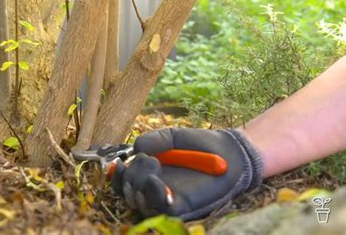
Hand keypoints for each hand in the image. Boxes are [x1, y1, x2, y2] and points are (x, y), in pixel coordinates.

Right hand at [110, 128, 263, 219]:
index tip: (120, 162)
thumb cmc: (199, 144)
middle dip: (131, 176)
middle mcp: (154, 189)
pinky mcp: (183, 206)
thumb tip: (134, 149)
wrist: (228, 151)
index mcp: (148, 174)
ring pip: (141, 203)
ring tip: (154, 163)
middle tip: (148, 159)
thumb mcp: (171, 137)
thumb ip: (153, 140)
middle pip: (128, 193)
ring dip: (140, 184)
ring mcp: (168, 199)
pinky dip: (156, 196)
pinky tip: (157, 182)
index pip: (123, 183)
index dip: (117, 176)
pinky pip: (163, 208)